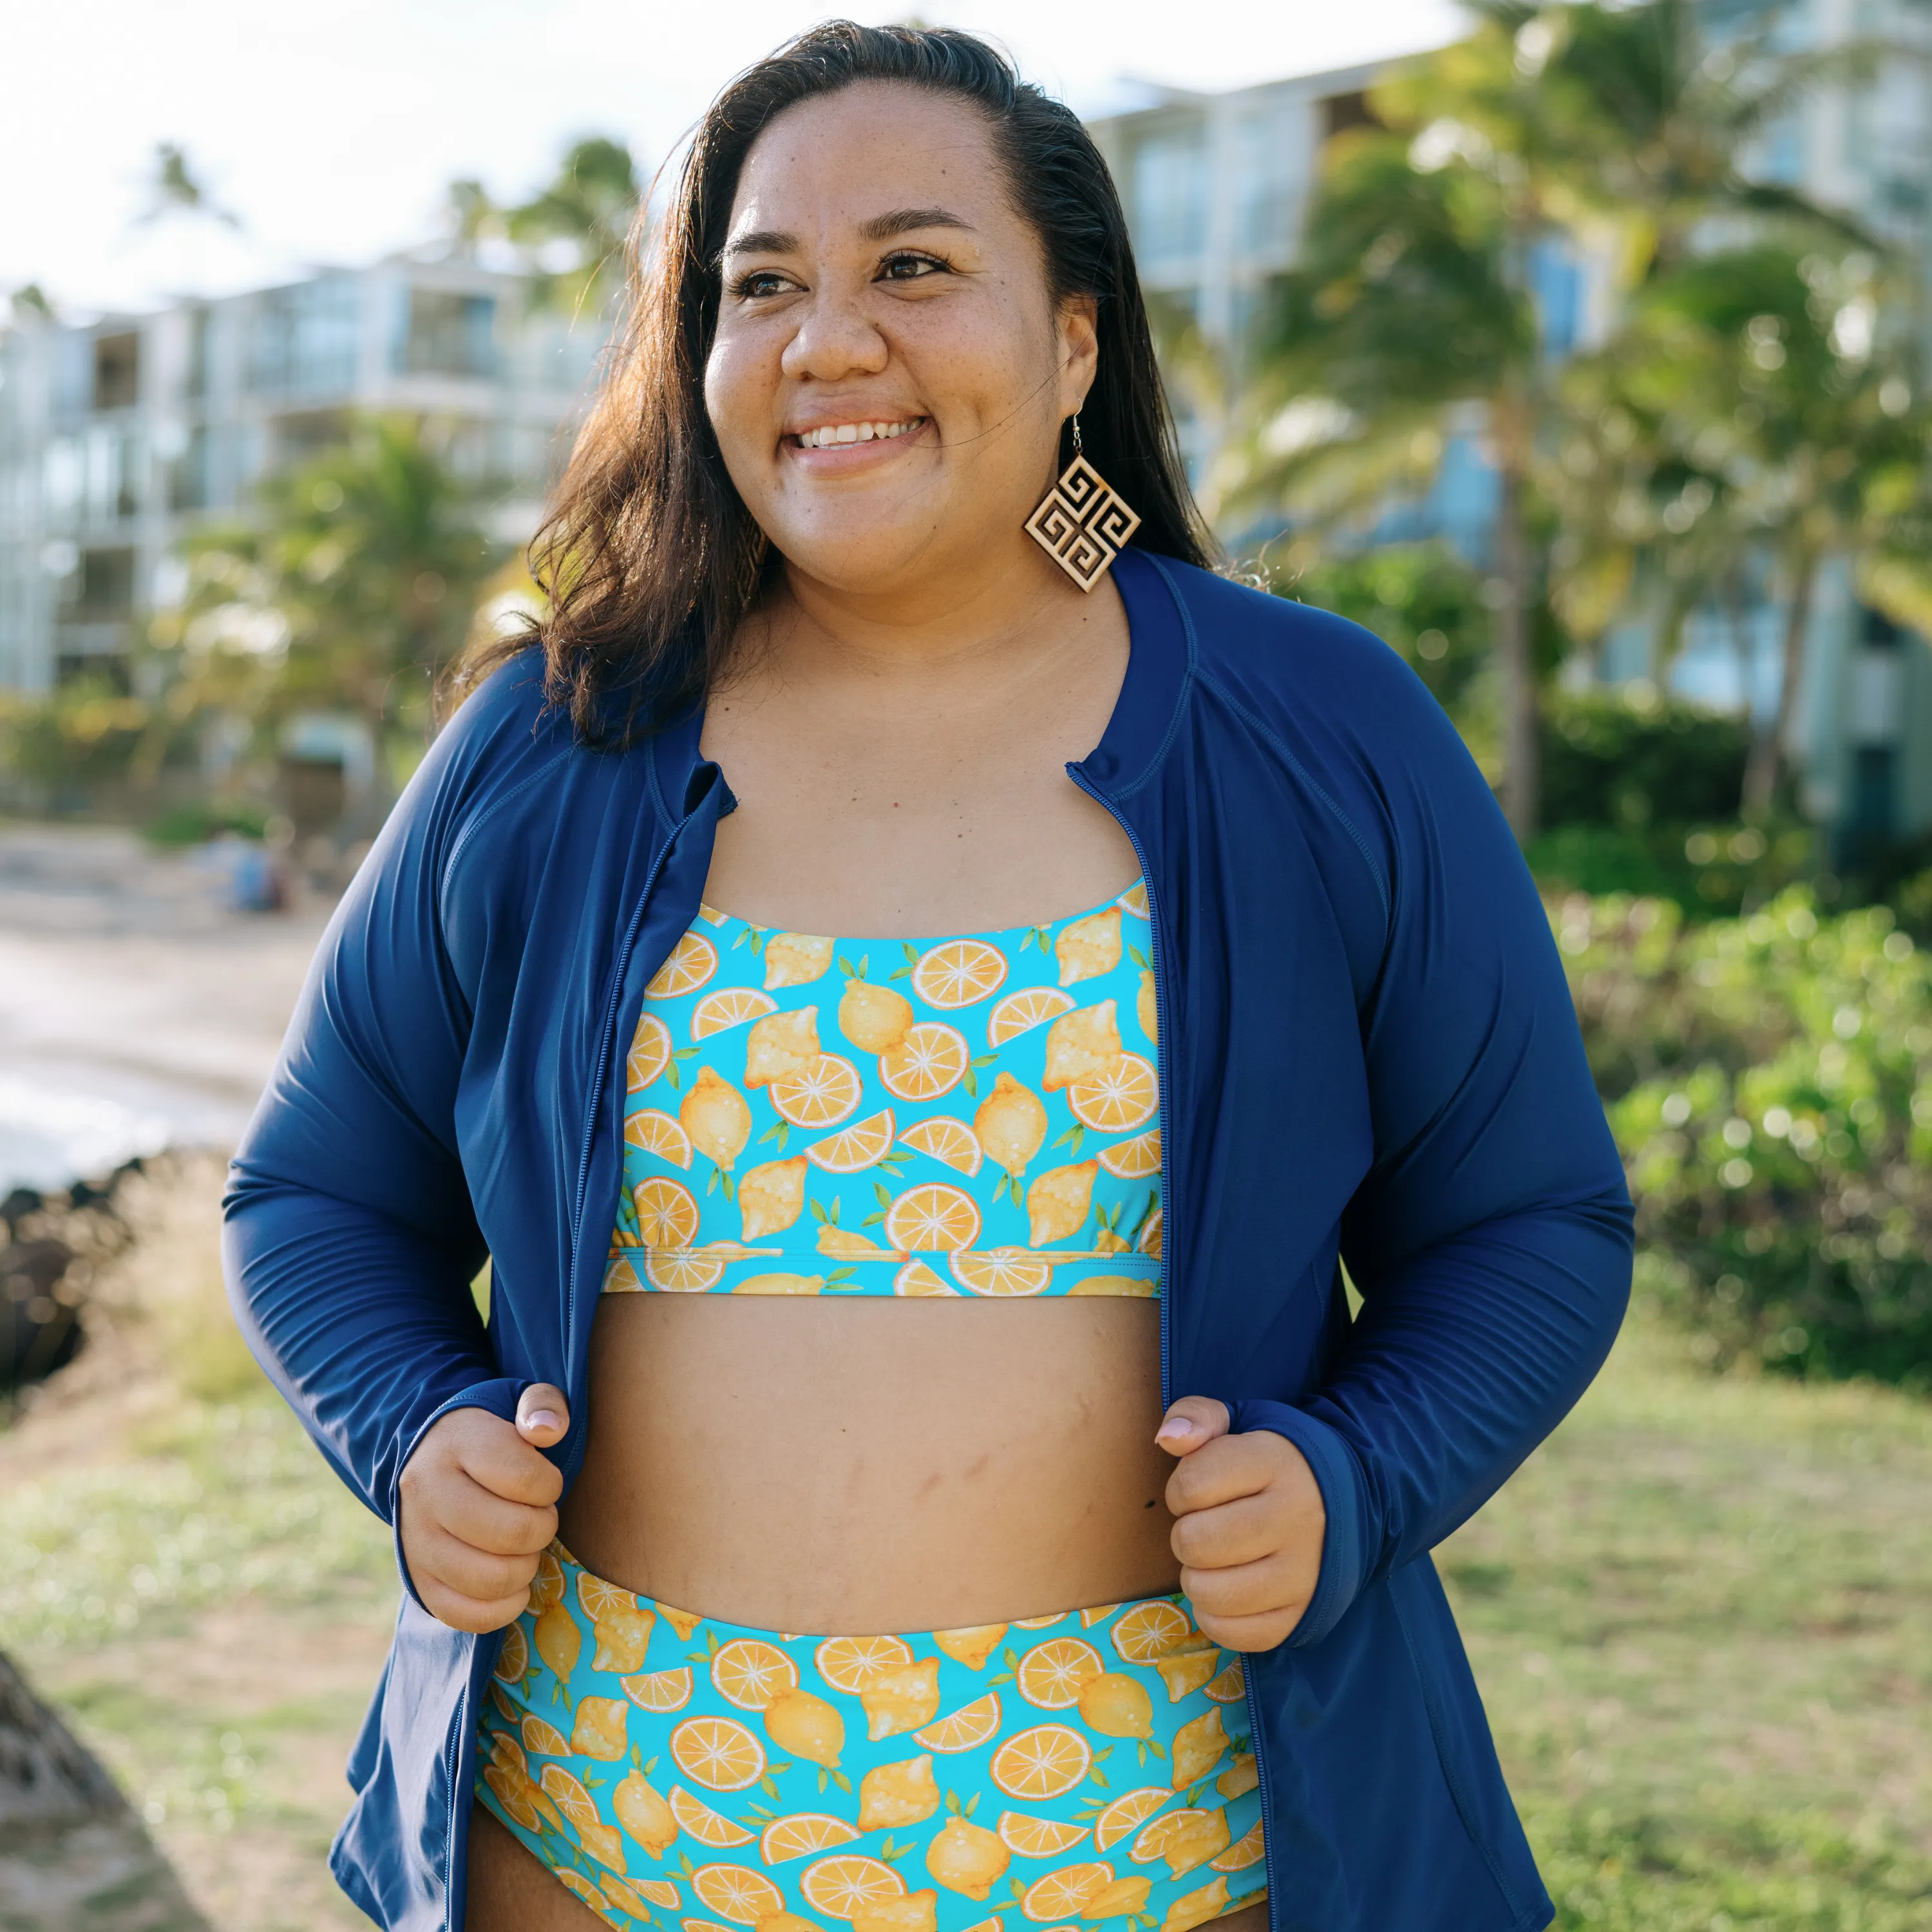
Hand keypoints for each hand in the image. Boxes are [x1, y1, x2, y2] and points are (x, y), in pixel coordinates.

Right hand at [397, 1384, 568, 1632]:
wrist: (429, 1459)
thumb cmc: (491, 1434)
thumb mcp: (517, 1403)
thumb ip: (543, 1405)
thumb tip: (551, 1429)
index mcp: (457, 1443)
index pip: (523, 1477)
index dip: (551, 1485)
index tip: (545, 1482)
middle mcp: (427, 1492)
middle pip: (510, 1533)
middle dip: (542, 1528)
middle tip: (539, 1517)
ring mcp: (416, 1541)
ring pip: (491, 1578)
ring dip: (525, 1568)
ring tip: (525, 1547)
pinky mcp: (417, 1580)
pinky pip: (465, 1615)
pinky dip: (502, 1607)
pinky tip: (513, 1583)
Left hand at [1156, 1396, 1324, 1651]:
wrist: (1350, 1501)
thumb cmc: (1275, 1462)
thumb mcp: (1240, 1424)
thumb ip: (1197, 1416)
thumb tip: (1167, 1438)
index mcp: (1277, 1463)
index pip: (1190, 1485)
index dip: (1181, 1489)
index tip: (1200, 1488)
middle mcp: (1296, 1519)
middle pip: (1194, 1543)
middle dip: (1186, 1533)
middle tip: (1207, 1524)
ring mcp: (1303, 1574)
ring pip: (1209, 1592)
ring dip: (1197, 1576)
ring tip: (1217, 1558)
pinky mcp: (1301, 1616)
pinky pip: (1231, 1632)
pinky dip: (1216, 1615)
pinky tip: (1228, 1588)